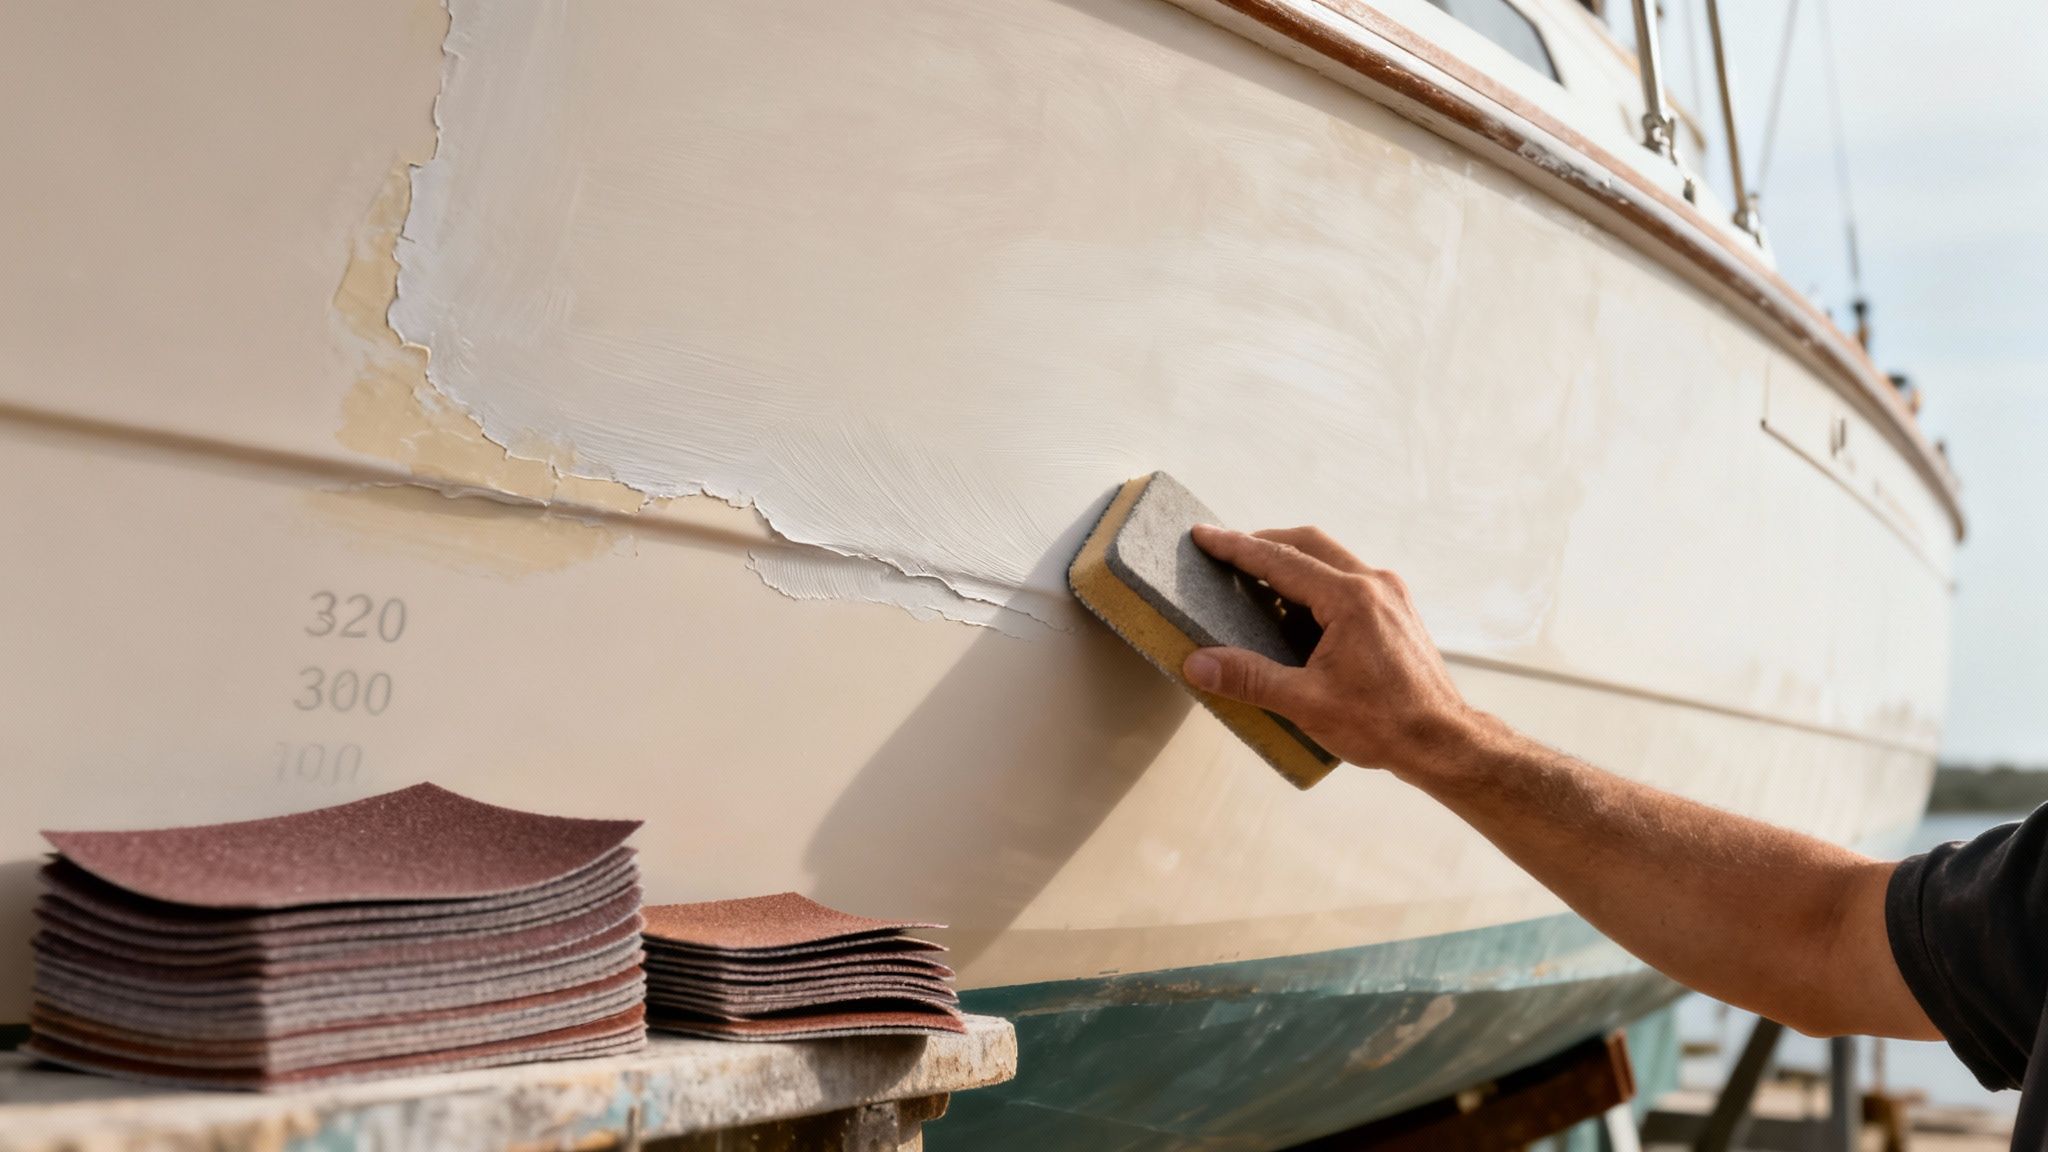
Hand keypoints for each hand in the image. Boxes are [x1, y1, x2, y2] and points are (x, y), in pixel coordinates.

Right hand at [1180, 525, 1489, 779]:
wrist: (1442, 741)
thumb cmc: (1384, 724)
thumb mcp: (1307, 704)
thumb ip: (1249, 678)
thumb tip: (1198, 664)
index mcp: (1351, 599)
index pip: (1281, 560)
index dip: (1236, 548)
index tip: (1204, 536)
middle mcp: (1374, 585)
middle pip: (1308, 544)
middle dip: (1263, 543)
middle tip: (1225, 551)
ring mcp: (1390, 595)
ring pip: (1330, 558)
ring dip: (1291, 561)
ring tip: (1254, 580)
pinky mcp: (1396, 610)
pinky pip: (1348, 578)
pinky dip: (1315, 581)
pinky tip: (1295, 608)